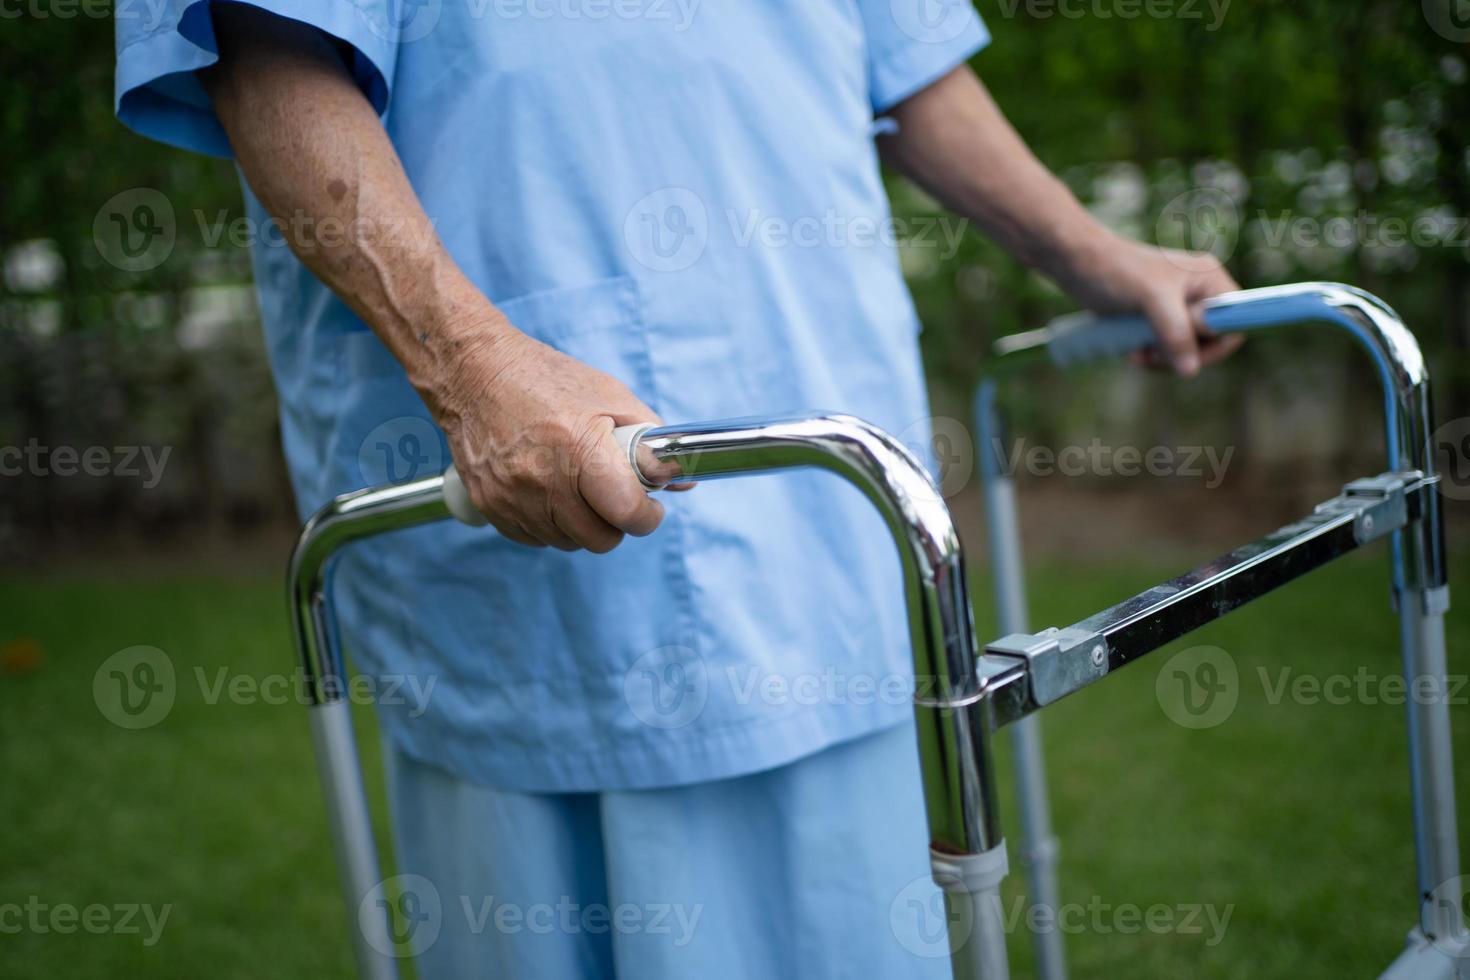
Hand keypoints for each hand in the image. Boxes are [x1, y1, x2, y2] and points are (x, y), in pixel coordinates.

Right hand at [418, 316, 669, 552]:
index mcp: (578, 447)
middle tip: (615, 500)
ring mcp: (511, 497)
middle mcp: (542, 478)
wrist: (473, 373)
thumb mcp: (609, 396)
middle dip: (616, 524)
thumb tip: (683, 480)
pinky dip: (549, 525)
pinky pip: (535, 539)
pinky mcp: (489, 506)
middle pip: (599, 538)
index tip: (650, 508)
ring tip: (579, 490)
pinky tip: (550, 493)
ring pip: (567, 542)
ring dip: (582, 526)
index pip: (625, 512)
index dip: (647, 517)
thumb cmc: (547, 379)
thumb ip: (650, 443)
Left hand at [1059, 233, 1243, 376]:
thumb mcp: (1151, 300)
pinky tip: (1130, 350)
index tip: (1189, 356)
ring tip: (1137, 353)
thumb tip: (1191, 370)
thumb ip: (1176, 331)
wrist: (1077, 263)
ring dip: (1162, 359)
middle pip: (1210, 341)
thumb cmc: (1116, 271)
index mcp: (1209, 279)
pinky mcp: (1156, 319)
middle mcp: (1198, 293)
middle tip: (1152, 357)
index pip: (1235, 320)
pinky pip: (1165, 348)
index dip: (1218, 344)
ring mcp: (1176, 307)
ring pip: (1185, 349)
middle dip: (1182, 355)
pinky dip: (1151, 355)